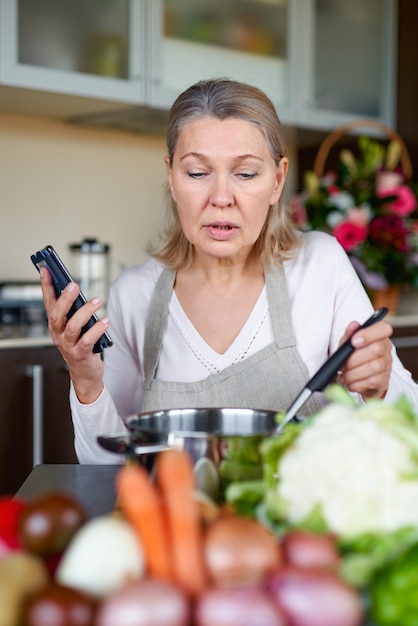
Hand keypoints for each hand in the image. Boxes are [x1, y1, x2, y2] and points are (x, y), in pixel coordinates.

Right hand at [39, 266, 109, 403]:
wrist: (85, 374)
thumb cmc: (81, 346)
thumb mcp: (75, 327)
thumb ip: (74, 311)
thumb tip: (78, 290)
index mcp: (55, 325)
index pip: (48, 302)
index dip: (46, 286)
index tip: (46, 270)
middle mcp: (58, 334)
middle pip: (57, 314)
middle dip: (65, 298)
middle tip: (74, 284)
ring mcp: (68, 345)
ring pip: (72, 326)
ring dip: (85, 312)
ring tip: (98, 300)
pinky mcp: (81, 354)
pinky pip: (87, 340)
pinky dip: (97, 329)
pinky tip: (106, 321)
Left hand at [336, 318, 392, 399]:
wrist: (363, 378)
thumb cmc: (356, 357)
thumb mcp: (349, 344)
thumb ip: (349, 334)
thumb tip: (352, 326)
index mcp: (379, 336)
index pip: (383, 328)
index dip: (369, 334)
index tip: (354, 341)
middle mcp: (385, 349)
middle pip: (376, 349)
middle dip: (354, 359)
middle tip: (342, 365)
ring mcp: (386, 365)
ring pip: (373, 367)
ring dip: (353, 373)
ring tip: (343, 375)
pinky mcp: (383, 381)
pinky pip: (371, 382)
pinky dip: (356, 383)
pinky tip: (349, 382)